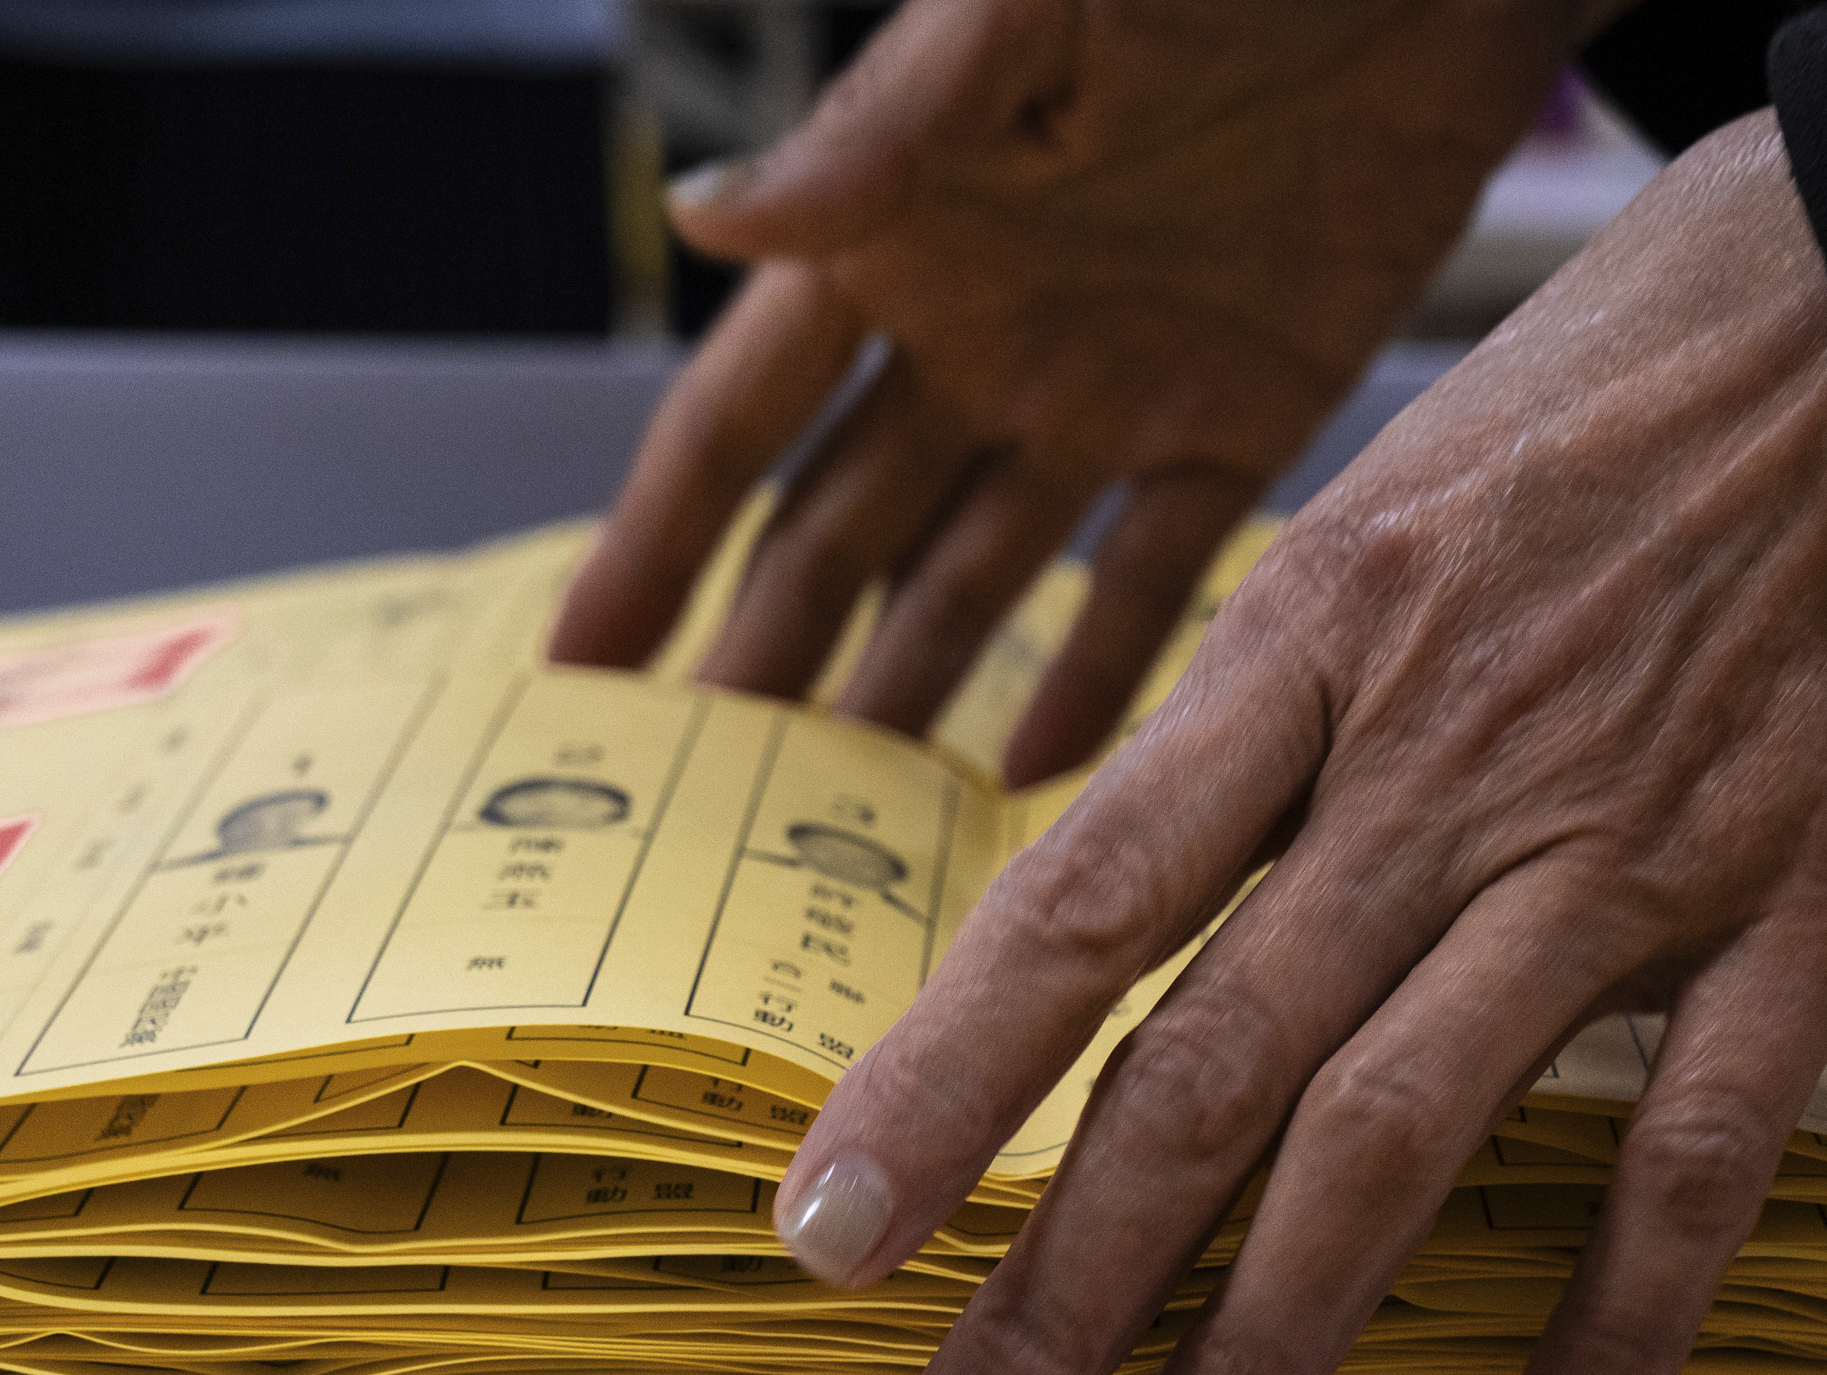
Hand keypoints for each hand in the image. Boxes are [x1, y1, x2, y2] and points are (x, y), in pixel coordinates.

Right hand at [547, 0, 1595, 785]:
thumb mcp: (1025, 12)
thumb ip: (875, 128)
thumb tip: (701, 218)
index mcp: (900, 229)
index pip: (741, 423)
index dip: (655, 546)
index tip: (580, 672)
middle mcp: (984, 327)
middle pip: (838, 535)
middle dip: (765, 668)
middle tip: (697, 816)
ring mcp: (1109, 381)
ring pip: (975, 582)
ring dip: (911, 698)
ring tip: (843, 840)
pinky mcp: (1246, 413)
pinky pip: (1155, 586)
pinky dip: (1101, 689)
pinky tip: (1044, 799)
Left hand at [766, 111, 1826, 1374]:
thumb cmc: (1655, 383)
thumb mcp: (1406, 493)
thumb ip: (1287, 704)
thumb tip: (1161, 885)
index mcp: (1318, 643)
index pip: (1080, 902)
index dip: (939, 1084)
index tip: (826, 1232)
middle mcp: (1437, 770)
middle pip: (1202, 1069)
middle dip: (1056, 1286)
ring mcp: (1622, 850)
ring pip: (1396, 1134)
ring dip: (1263, 1335)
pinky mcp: (1806, 908)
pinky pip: (1690, 1159)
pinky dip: (1614, 1319)